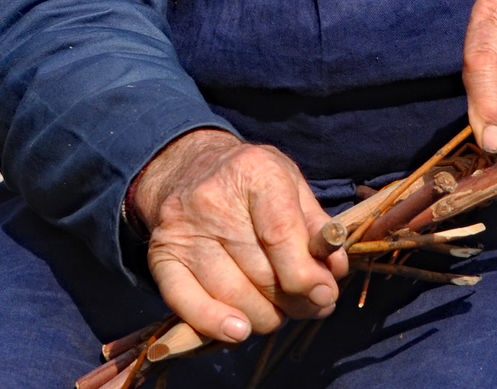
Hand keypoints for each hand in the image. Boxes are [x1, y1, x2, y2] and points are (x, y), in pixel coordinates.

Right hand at [130, 129, 347, 343]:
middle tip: (310, 306)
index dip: (306, 275)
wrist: (187, 167)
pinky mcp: (162, 256)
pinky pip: (185, 302)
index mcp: (254, 173)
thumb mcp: (292, 185)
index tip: (325, 293)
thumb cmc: (251, 181)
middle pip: (260, 273)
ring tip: (281, 312)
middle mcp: (212, 200)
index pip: (280, 235)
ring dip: (265, 317)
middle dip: (294, 301)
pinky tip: (239, 330)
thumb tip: (334, 270)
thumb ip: (316, 226)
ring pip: (231, 295)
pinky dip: (215, 325)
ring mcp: (183, 229)